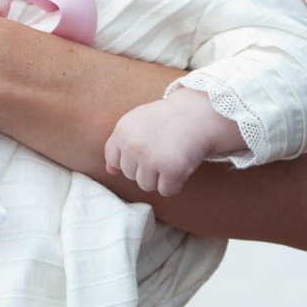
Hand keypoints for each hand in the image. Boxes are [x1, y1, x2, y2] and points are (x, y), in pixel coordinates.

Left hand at [104, 89, 234, 196]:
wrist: (196, 115)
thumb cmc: (166, 120)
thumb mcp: (137, 123)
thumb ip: (120, 145)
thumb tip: (110, 171)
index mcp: (122, 131)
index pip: (113, 160)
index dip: (129, 160)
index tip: (144, 150)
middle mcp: (133, 145)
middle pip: (130, 175)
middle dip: (146, 168)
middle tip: (161, 150)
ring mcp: (152, 158)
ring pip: (146, 185)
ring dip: (159, 178)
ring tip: (170, 158)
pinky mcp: (172, 170)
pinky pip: (166, 191)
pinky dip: (175, 184)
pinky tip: (180, 165)